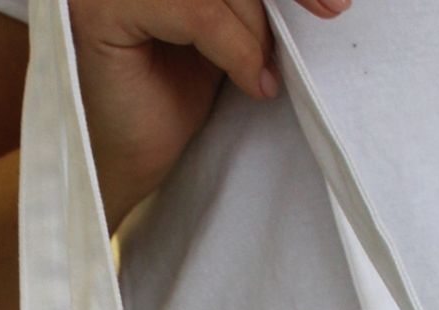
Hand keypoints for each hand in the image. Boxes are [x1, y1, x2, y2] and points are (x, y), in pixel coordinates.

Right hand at [69, 0, 348, 230]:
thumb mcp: (220, 32)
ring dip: (256, 29)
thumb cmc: (163, 102)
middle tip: (331, 10)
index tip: (333, 0)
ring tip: (263, 73)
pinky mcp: (105, 7)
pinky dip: (236, 48)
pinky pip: (198, 12)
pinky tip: (252, 83)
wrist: (121, 163)